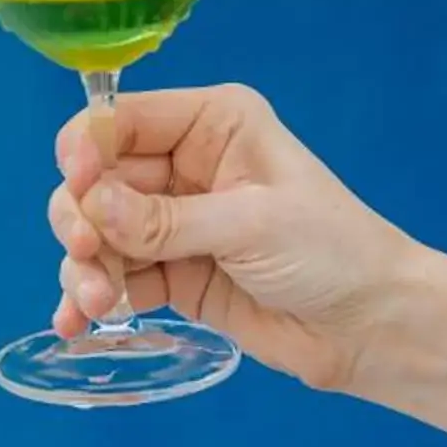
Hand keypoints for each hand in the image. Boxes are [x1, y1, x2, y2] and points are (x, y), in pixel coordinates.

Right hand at [47, 83, 415, 392]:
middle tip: (85, 255)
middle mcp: (186, 164)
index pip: (123, 120)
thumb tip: (89, 205)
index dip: (87, 149)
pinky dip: (90, 298)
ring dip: (83, 267)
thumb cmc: (332, 252)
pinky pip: (114, 277)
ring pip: (98, 233)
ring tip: (95, 303)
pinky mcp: (173, 274)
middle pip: (96, 179)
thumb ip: (165, 219)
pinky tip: (76, 323)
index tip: (77, 186)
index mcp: (213, 124)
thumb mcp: (250, 225)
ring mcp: (175, 222)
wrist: (370, 326)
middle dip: (81, 219)